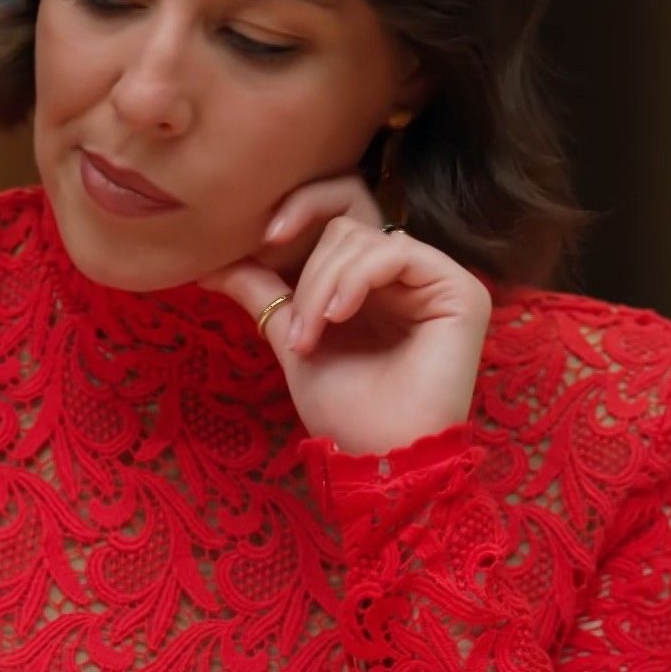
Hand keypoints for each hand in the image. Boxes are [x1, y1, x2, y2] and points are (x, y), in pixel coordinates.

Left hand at [195, 172, 492, 455]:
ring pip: (362, 238)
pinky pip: (394, 254)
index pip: (337, 218)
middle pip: (345, 225)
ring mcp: (436, 279)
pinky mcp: (459, 289)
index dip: (301, 211)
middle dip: (306, 273)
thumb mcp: (294, 340)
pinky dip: (354, 279)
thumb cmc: (344, 411)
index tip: (262, 237)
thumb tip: (211, 265)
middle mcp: (408, 275)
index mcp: (374, 282)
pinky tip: (338, 316)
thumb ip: (264, 295)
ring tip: (311, 337)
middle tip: (297, 332)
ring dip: (321, 286)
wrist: (380, 460)